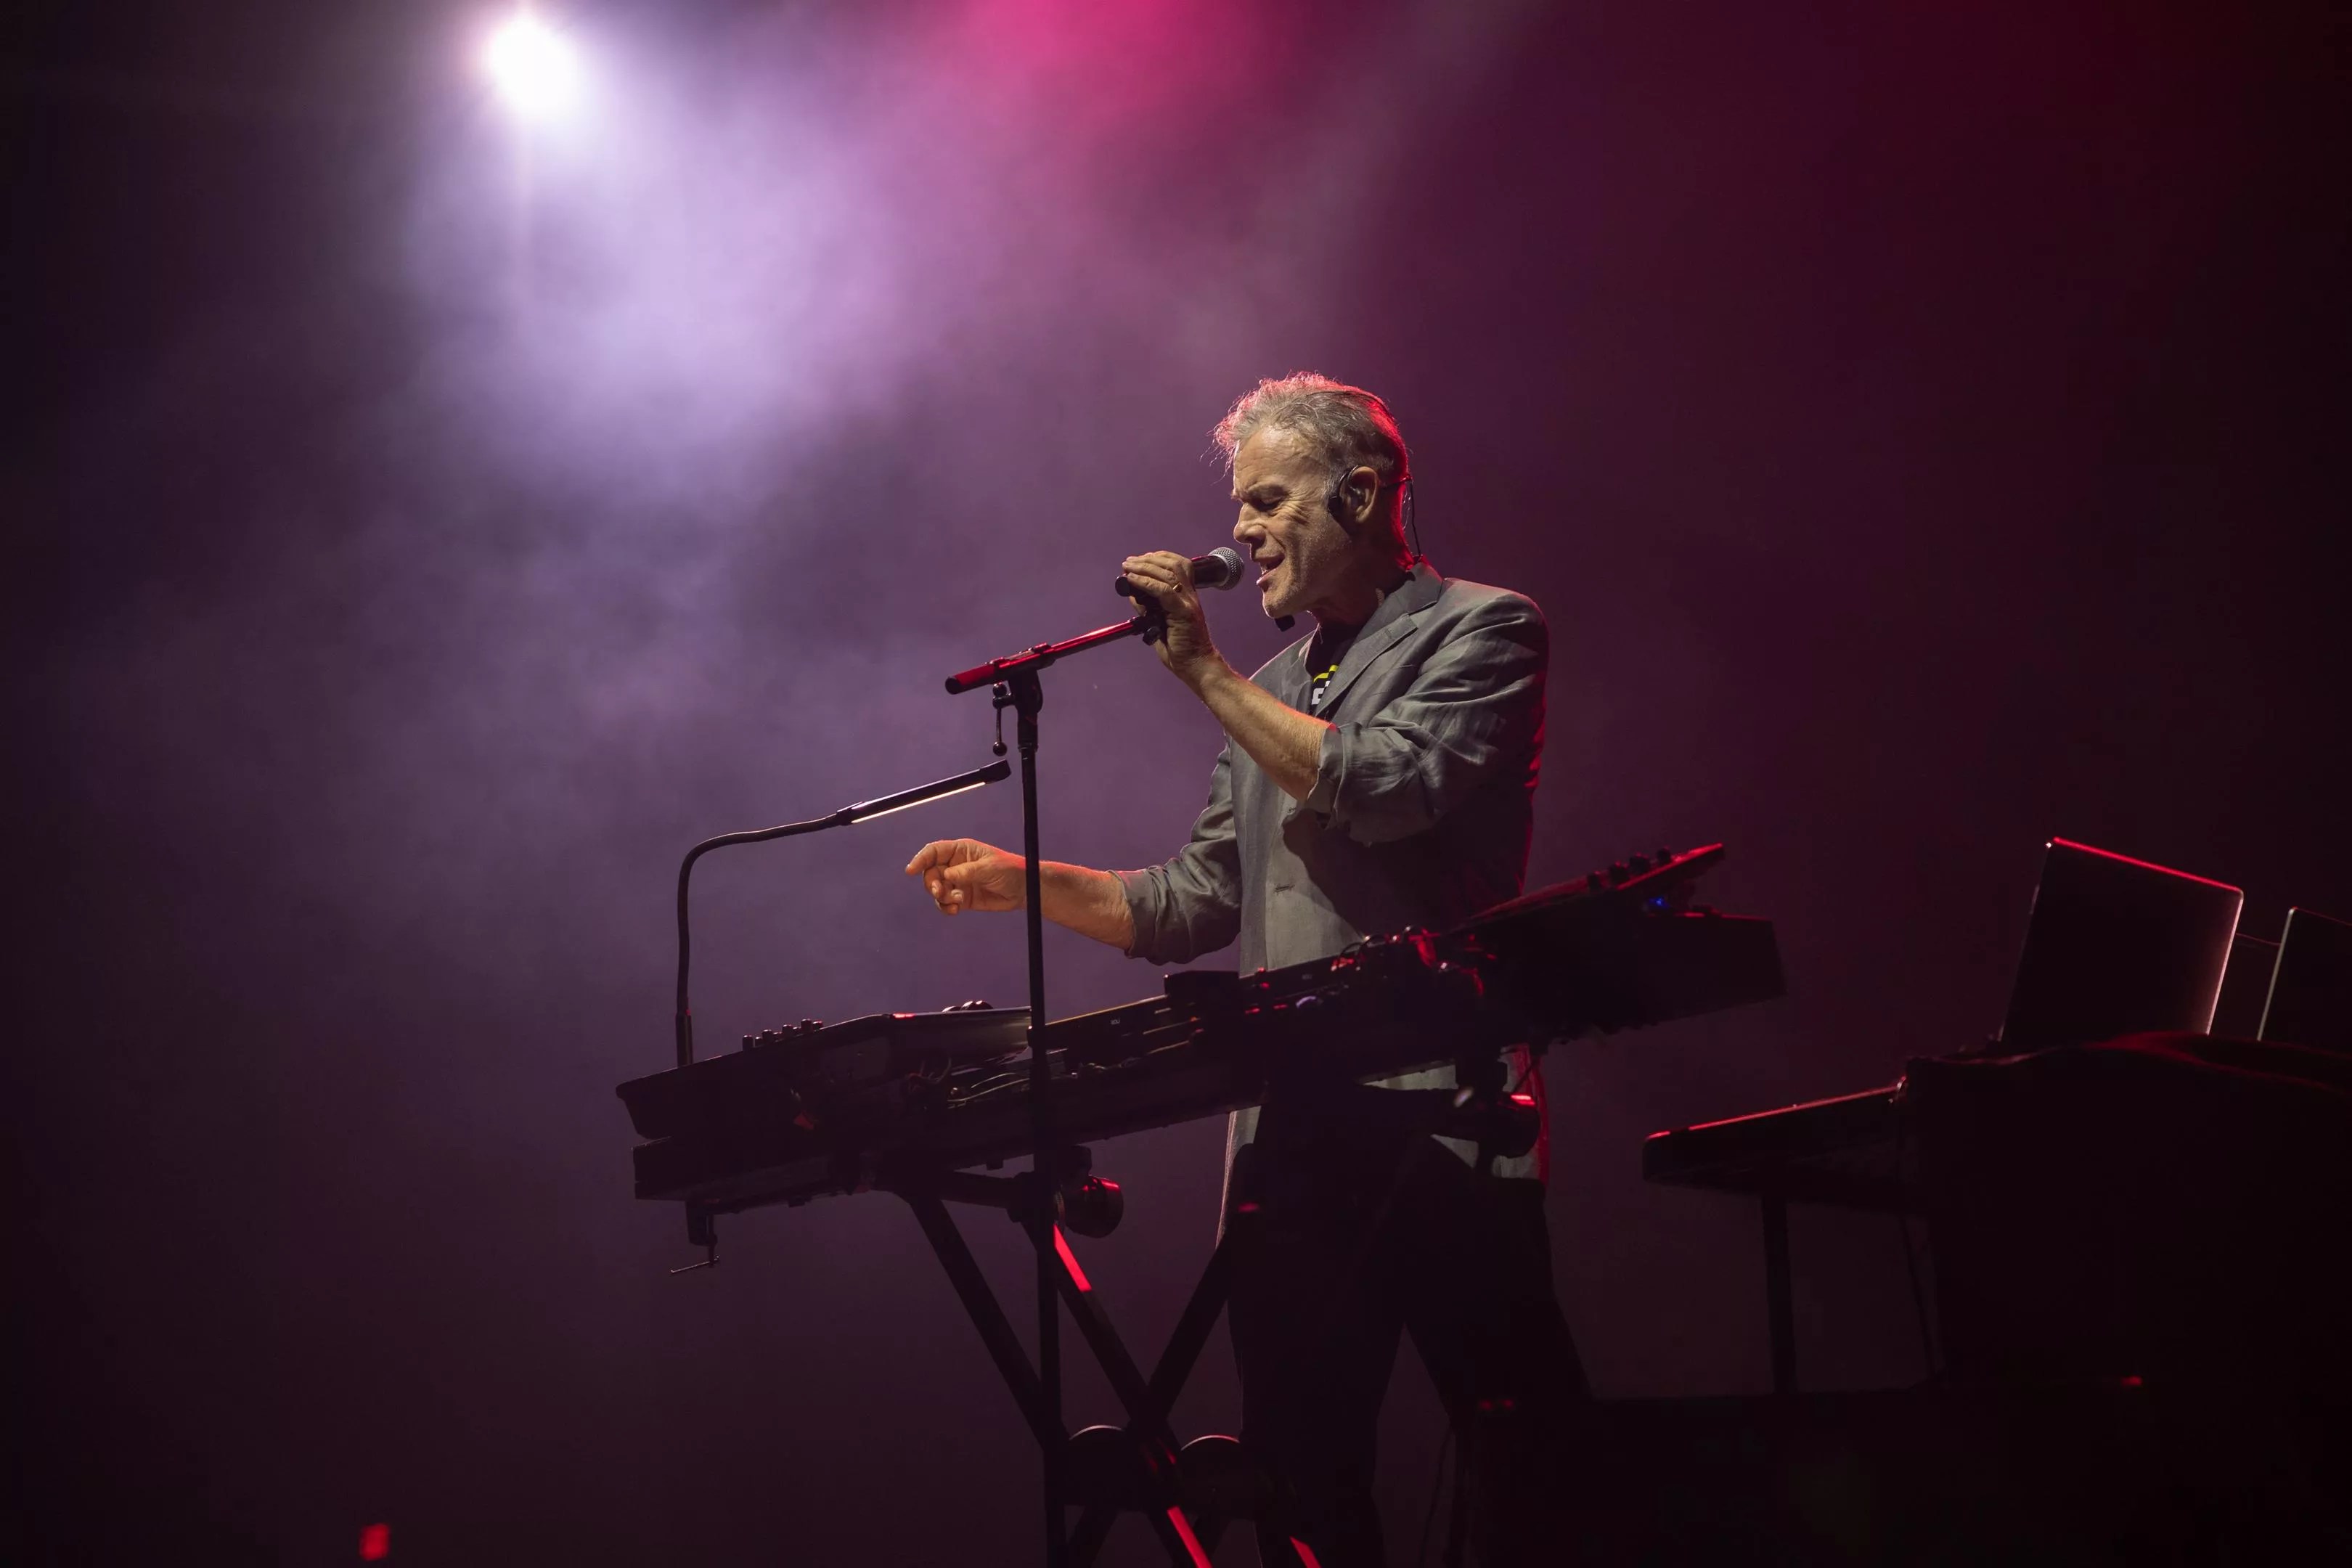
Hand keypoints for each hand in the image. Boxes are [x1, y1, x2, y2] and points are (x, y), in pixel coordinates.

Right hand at [905, 838, 1026, 914]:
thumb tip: (946, 875)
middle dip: (931, 883)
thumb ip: (967, 872)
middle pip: (931, 872)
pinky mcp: (962, 898)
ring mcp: (958, 882)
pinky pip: (945, 903)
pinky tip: (956, 909)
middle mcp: (956, 865)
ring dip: (940, 897)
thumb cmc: (1010, 871)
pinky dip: (946, 907)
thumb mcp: (989, 868)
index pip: (934, 852)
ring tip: (956, 901)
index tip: (910, 870)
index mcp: (961, 850)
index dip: (920, 859)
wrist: (1024, 890)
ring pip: (936, 889)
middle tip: (938, 891)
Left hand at [1118, 550, 1227, 689]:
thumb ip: (1149, 608)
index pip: (1178, 565)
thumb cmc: (1181, 650)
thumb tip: (1133, 593)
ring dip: (1144, 567)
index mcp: (1187, 596)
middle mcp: (1190, 596)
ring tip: (1128, 567)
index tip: (1139, 559)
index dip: (1158, 557)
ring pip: (1167, 574)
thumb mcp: (1160, 624)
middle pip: (1172, 564)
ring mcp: (1188, 603)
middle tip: (1128, 562)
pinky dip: (1145, 583)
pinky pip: (1163, 591)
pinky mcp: (1183, 613)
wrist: (1198, 667)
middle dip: (1147, 559)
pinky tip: (1132, 580)